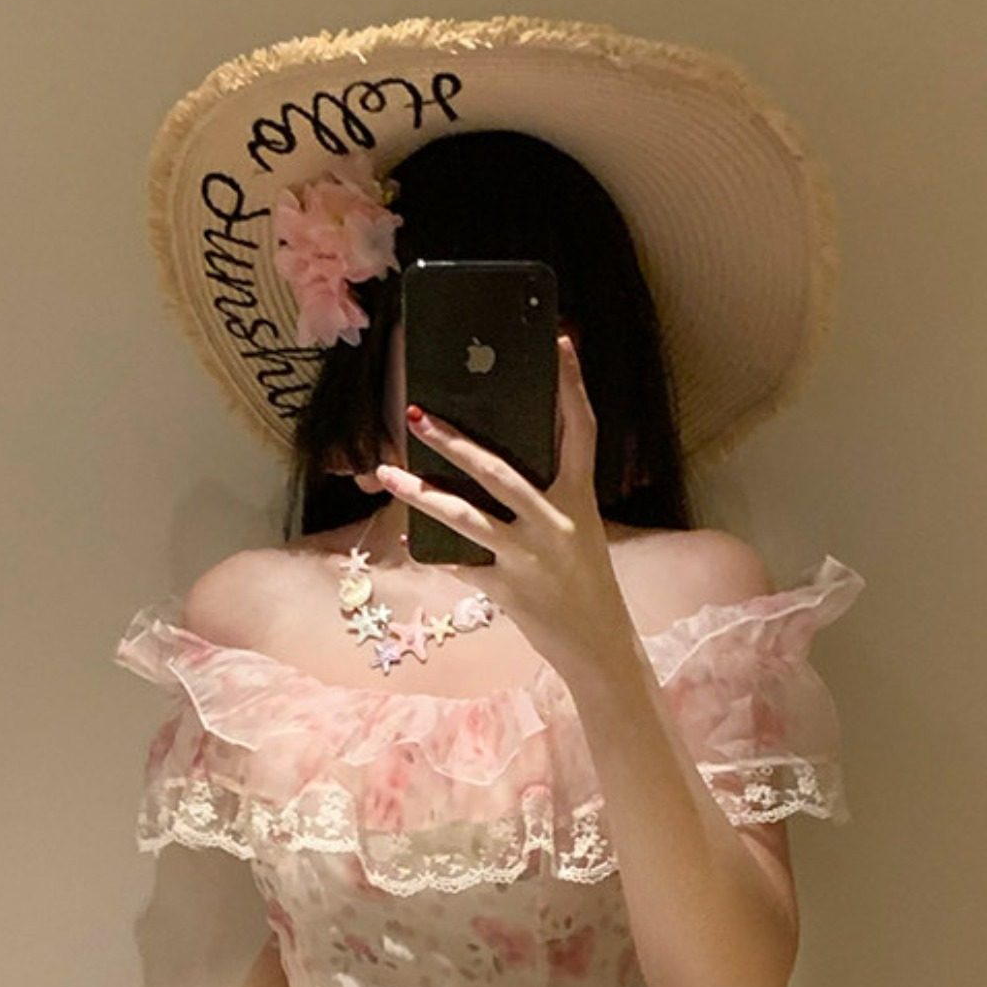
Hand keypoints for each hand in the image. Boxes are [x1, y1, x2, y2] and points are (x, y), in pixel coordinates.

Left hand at [373, 331, 639, 687]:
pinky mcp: (508, 590)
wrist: (598, 646)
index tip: (560, 341)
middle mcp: (556, 523)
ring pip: (465, 518)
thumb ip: (545, 499)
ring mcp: (530, 558)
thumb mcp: (577, 531)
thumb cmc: (585, 582)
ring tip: (388, 473)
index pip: (581, 431)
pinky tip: (407, 538)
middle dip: (455, 442)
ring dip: (421, 493)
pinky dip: (431, 550)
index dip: (572, 385)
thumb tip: (489, 462)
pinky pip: (459, 563)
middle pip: (499, 471)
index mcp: (579, 499)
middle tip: (418, 414)